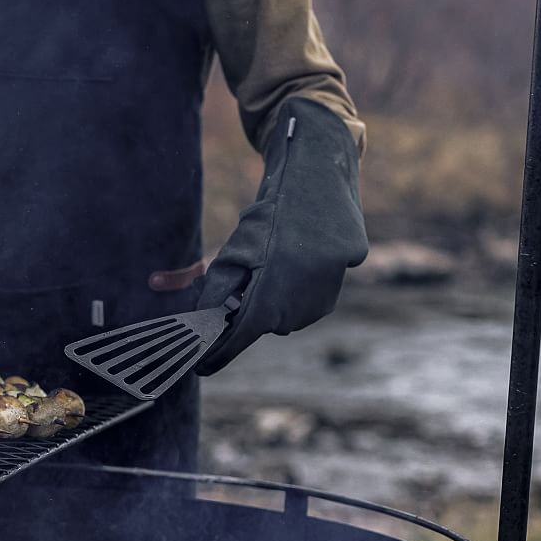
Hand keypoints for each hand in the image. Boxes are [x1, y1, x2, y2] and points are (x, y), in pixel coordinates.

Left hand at [195, 98, 367, 375]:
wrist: (316, 174)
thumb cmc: (268, 215)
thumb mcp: (235, 251)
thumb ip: (215, 290)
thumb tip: (196, 317)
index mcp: (269, 297)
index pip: (239, 340)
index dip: (218, 355)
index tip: (202, 366)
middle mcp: (300, 303)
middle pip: (266, 325)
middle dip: (253, 310)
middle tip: (250, 279)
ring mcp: (327, 292)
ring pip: (292, 314)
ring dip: (279, 298)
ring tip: (279, 261)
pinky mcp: (345, 275)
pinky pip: (314, 296)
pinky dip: (302, 286)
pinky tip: (302, 256)